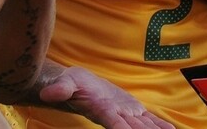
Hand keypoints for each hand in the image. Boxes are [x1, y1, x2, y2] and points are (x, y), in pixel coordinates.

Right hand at [40, 66, 174, 128]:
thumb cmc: (70, 84)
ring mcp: (125, 113)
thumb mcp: (65, 83)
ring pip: (143, 125)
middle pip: (132, 128)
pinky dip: (158, 124)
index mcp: (101, 109)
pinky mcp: (131, 109)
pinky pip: (147, 118)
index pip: (113, 122)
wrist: (79, 85)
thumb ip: (60, 89)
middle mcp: (115, 115)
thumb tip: (48, 93)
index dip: (120, 128)